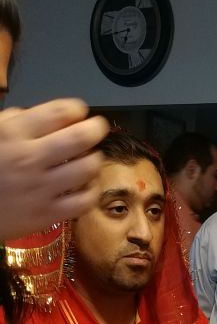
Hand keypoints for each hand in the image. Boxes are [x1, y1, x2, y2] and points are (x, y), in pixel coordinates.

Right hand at [0, 99, 108, 238]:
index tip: (79, 111)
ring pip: (88, 168)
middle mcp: (31, 158)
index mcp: (13, 133)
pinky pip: (84, 201)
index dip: (76, 109)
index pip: (59, 112)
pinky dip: (90, 191)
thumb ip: (15, 122)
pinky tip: (84, 187)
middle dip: (95, 129)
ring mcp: (41, 188)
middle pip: (81, 137)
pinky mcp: (47, 214)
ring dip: (93, 160)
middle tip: (97, 129)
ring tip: (89, 159)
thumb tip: (43, 117)